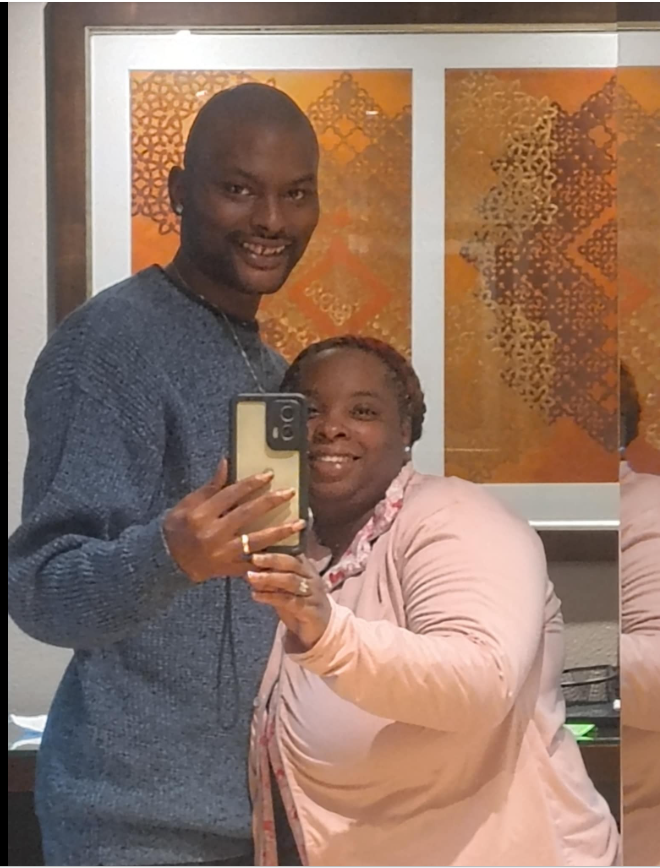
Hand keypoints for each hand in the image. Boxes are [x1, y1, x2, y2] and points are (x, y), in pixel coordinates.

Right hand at [163, 459, 304, 582]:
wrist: (167, 561)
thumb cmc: (177, 527)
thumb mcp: (188, 504)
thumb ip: (210, 486)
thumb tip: (226, 462)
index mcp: (202, 514)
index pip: (231, 494)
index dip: (251, 483)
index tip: (269, 475)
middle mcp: (213, 533)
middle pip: (247, 514)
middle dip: (271, 502)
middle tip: (290, 493)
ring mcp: (222, 553)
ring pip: (256, 540)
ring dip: (280, 531)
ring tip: (300, 523)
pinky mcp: (228, 568)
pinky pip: (252, 563)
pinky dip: (269, 559)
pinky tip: (288, 552)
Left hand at [246, 553, 330, 651]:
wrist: (322, 629)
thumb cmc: (302, 605)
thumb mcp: (286, 590)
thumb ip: (271, 580)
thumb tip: (249, 570)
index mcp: (307, 569)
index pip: (292, 553)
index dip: (274, 550)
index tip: (255, 547)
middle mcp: (311, 578)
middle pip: (292, 563)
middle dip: (272, 559)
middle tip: (253, 558)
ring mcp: (312, 593)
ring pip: (291, 581)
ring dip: (269, 577)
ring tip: (251, 577)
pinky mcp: (310, 610)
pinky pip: (289, 601)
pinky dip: (271, 597)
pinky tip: (256, 595)